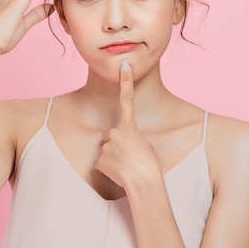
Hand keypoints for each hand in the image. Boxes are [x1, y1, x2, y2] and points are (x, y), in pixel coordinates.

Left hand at [94, 59, 160, 188]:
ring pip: (106, 150)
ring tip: (125, 167)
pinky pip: (101, 163)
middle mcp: (115, 133)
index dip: (126, 81)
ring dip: (113, 158)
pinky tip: (118, 173)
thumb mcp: (143, 145)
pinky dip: (108, 169)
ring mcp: (106, 146)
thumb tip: (116, 143)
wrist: (143, 182)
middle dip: (116, 145)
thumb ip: (129, 138)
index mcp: (130, 127)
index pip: (127, 99)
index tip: (124, 65)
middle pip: (111, 136)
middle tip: (128, 157)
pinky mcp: (99, 160)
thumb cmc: (149, 166)